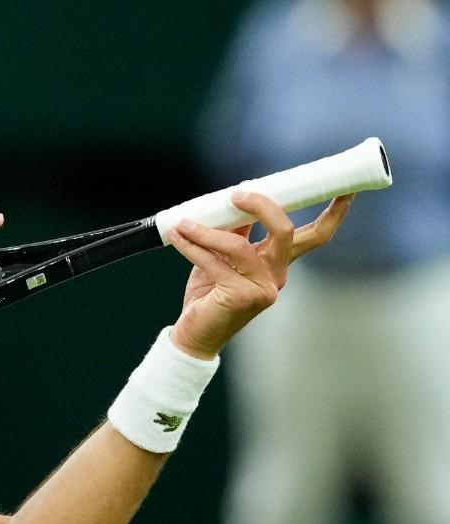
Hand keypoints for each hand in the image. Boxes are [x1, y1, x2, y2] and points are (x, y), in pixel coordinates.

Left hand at [166, 191, 353, 358]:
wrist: (195, 333)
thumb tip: (234, 200)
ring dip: (207, 231)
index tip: (346, 188)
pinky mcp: (241, 297)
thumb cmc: (210, 294)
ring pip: (239, 245)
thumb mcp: (223, 256)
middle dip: (263, 205)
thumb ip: (233, 231)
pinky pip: (214, 262)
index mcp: (279, 263)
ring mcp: (262, 288)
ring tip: (184, 223)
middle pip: (285, 231)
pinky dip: (192, 246)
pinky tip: (178, 236)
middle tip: (238, 193)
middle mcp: (277, 275)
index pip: (315, 235)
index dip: (333, 213)